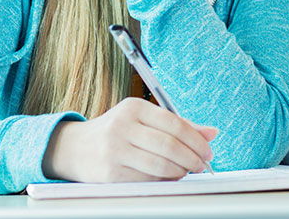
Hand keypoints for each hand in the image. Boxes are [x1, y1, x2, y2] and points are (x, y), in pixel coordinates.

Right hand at [42, 98, 218, 181]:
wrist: (76, 148)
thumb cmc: (118, 132)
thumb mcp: (144, 120)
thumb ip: (179, 125)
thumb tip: (212, 133)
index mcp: (134, 108)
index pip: (174, 123)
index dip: (196, 139)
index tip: (207, 150)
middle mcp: (122, 127)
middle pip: (169, 146)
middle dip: (192, 158)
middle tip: (202, 164)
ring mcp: (114, 151)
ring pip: (160, 165)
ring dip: (181, 171)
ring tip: (188, 171)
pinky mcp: (110, 173)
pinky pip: (147, 179)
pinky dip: (164, 180)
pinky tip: (169, 176)